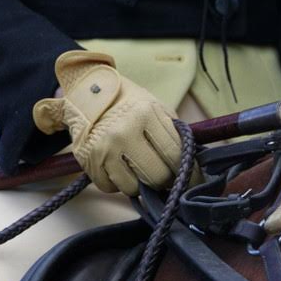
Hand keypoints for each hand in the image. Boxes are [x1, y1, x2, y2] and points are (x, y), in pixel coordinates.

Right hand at [33, 50, 181, 195]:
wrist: (87, 93)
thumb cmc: (126, 101)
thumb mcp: (154, 106)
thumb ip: (172, 130)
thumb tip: (190, 162)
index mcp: (146, 114)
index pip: (175, 154)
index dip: (189, 172)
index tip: (194, 182)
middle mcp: (124, 132)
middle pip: (156, 175)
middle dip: (165, 181)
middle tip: (165, 178)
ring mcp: (104, 148)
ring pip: (133, 187)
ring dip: (139, 184)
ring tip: (138, 170)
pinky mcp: (88, 161)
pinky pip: (110, 187)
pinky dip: (117, 183)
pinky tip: (118, 168)